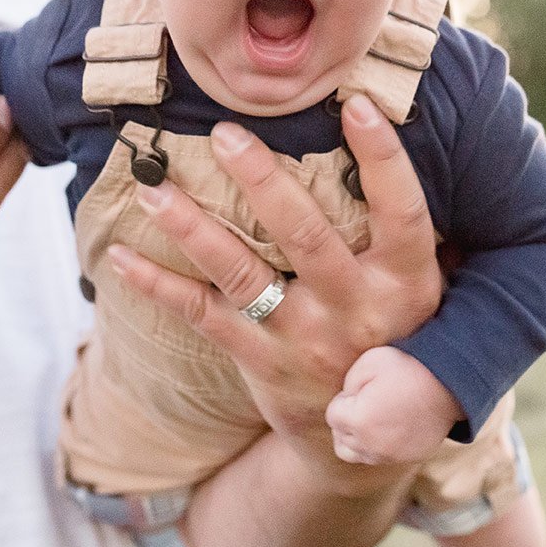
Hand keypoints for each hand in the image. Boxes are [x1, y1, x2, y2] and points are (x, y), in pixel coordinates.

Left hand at [106, 95, 441, 468]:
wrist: (373, 442)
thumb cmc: (397, 334)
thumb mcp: (423, 290)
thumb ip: (407, 232)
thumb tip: (386, 140)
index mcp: (408, 281)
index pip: (401, 211)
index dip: (382, 158)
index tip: (356, 105)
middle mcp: (357, 309)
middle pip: (307, 236)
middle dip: (262, 181)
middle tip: (225, 133)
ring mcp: (306, 339)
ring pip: (244, 275)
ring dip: (194, 229)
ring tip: (153, 188)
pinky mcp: (263, 362)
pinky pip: (205, 317)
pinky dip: (160, 287)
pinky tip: (122, 258)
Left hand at [325, 345, 460, 466]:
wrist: (450, 384)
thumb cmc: (407, 368)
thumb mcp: (369, 362)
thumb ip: (348, 384)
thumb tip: (346, 399)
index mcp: (359, 421)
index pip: (333, 416)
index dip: (344, 399)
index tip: (360, 388)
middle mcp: (372, 445)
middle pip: (341, 441)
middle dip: (345, 422)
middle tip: (361, 403)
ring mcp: (390, 455)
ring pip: (358, 455)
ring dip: (357, 438)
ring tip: (371, 417)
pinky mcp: (407, 458)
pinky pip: (381, 457)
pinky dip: (378, 445)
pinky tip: (388, 426)